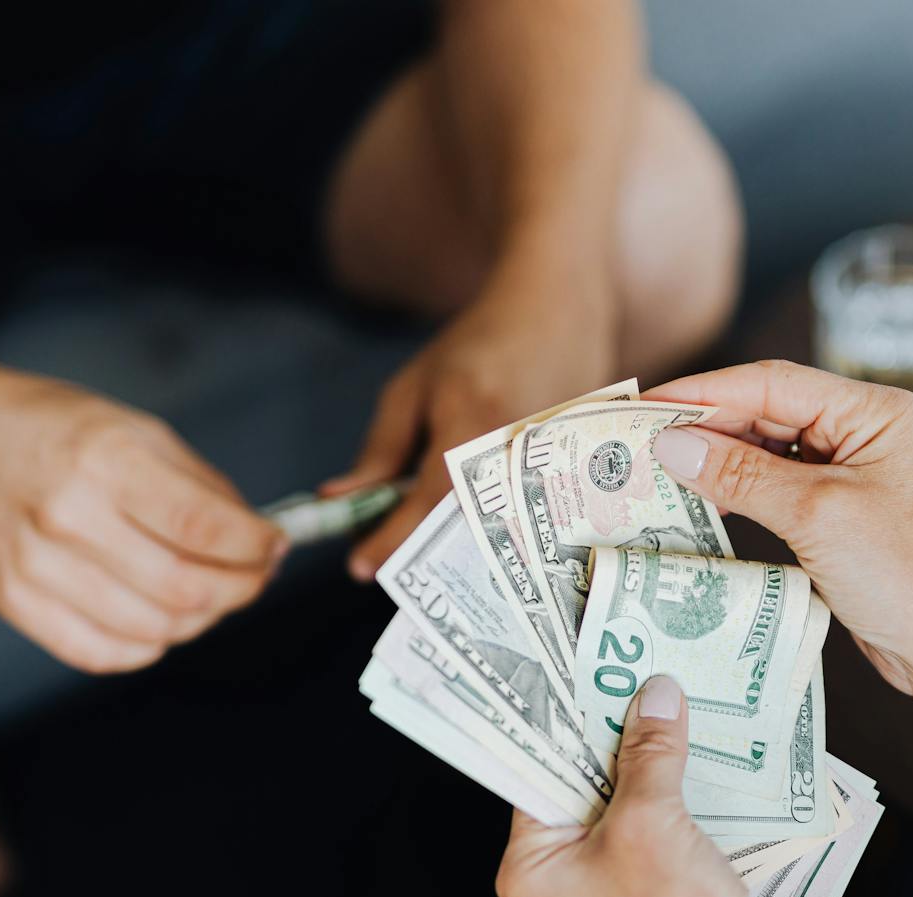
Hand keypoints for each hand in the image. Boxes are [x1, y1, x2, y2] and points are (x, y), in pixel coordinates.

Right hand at [0, 376, 284, 672]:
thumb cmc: (50, 428)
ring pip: (152, 627)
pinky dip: (147, 645)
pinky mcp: (11, 599)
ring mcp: (33, 564)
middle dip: (240, 589)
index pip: (204, 528)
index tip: (275, 547)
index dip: (256, 548)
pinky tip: (160, 619)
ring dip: (199, 620)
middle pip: (184, 588)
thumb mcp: (133, 428)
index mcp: (104, 460)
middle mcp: (67, 514)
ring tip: (209, 596)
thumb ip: (200, 486)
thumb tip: (258, 537)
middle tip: (255, 578)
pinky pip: (101, 652)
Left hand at [321, 267, 617, 579]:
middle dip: (421, 549)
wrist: (559, 312)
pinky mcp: (569, 473)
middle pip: (463, 529)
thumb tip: (343, 501)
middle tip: (388, 556)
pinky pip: (521, 519)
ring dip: (453, 543)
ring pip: (494, 532)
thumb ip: (382, 448)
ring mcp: (550, 463)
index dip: (392, 539)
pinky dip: (486, 528)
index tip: (359, 567)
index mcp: (471, 421)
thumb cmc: (477, 346)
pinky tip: (464, 524)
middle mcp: (516, 449)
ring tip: (424, 539)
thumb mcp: (414, 388)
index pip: (427, 500)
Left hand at [496, 674, 813, 896]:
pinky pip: (652, 836)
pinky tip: (699, 762)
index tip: (584, 669)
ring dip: (649, 768)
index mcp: (530, 871)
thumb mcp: (653, 822)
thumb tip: (653, 696)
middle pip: (578, 789)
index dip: (562, 720)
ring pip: (621, 811)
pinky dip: (673, 802)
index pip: (534, 774)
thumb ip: (650, 754)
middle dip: (613, 739)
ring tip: (673, 704)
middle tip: (637, 675)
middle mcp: (558, 886)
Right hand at [645, 360, 912, 707]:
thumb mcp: (817, 517)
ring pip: (766, 450)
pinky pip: (776, 488)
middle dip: (702, 425)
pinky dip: (737, 491)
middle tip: (634, 440)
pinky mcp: (840, 515)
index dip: (701, 392)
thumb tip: (672, 444)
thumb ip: (742, 474)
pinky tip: (699, 501)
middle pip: (765, 411)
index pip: (771, 384)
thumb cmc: (909, 577)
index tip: (643, 405)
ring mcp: (852, 474)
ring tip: (654, 471)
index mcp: (873, 412)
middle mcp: (863, 432)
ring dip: (715, 459)